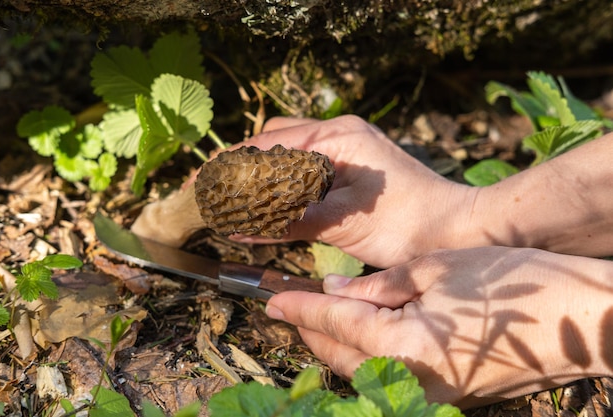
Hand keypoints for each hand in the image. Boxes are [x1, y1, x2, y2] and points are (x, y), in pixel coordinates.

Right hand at [232, 115, 477, 267]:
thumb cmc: (409, 223)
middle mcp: (342, 133)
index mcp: (337, 137)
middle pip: (277, 138)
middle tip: (223, 189)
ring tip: (243, 195)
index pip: (270, 143)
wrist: (457, 229)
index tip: (205, 180)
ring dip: (268, 170)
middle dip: (247, 161)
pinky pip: (312, 165)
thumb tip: (241, 229)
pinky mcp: (357, 164)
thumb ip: (289, 222)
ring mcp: (351, 147)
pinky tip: (278, 198)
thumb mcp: (343, 223)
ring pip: (294, 150)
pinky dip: (290, 179)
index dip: (233, 162)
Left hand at [265, 246, 612, 407]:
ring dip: (335, 340)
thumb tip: (340, 288)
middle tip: (287, 301)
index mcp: (401, 346)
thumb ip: (379, 284)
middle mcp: (407, 381)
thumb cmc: (513, 285)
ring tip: (316, 312)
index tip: (270, 296)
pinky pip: (387, 375)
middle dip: (309, 326)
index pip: (332, 322)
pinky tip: (361, 328)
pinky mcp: (445, 394)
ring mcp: (427, 394)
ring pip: (359, 369)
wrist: (582, 320)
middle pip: (338, 352)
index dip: (297, 306)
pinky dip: (365, 352)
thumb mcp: (435, 268)